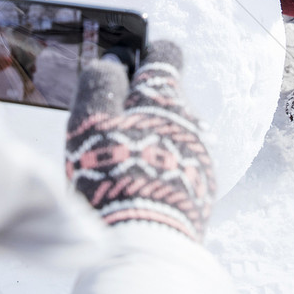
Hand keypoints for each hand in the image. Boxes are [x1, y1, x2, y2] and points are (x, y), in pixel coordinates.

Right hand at [65, 42, 214, 242]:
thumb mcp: (91, 121)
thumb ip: (100, 84)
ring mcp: (200, 152)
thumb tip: (112, 65)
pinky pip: (180, 164)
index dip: (148, 55)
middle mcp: (189, 118)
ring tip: (123, 168)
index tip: (131, 67)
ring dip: (152, 141)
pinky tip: (139, 188)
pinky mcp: (203, 185)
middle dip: (142, 109)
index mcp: (162, 95)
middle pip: (166, 99)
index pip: (166, 53)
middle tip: (111, 133)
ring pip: (173, 133)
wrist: (145, 240)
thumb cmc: (111, 173)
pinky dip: (162, 169)